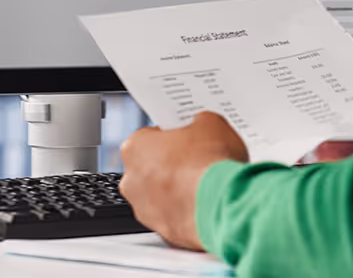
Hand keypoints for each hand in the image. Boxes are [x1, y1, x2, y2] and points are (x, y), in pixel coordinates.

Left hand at [119, 112, 249, 249]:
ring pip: (160, 195)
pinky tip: (207, 201)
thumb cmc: (209, 164)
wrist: (221, 203)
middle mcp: (131, 180)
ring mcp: (144, 209)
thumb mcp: (211, 123)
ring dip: (179, 189)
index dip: (173, 135)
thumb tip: (202, 126)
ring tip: (207, 182)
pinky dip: (188, 210)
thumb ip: (199, 122)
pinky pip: (174, 216)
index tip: (188, 136)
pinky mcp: (162, 231)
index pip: (150, 135)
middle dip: (173, 163)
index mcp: (135, 147)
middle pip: (152, 166)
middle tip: (199, 159)